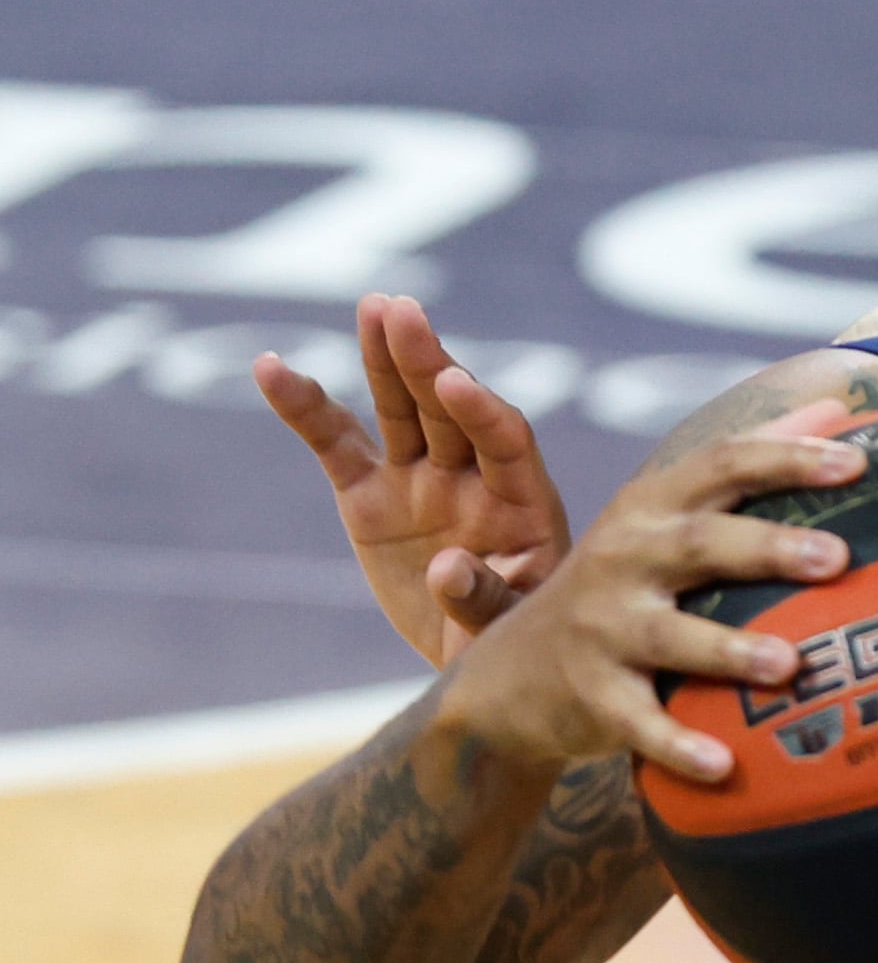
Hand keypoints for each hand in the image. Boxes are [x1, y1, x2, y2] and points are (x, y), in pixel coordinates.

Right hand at [258, 295, 576, 664]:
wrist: (475, 655)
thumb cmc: (510, 640)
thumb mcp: (508, 629)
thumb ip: (484, 600)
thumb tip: (448, 570)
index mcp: (523, 501)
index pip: (505, 441)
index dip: (481, 411)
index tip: (454, 383)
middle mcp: (472, 476)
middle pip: (449, 410)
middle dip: (427, 362)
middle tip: (402, 312)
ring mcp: (420, 478)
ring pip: (400, 409)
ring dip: (386, 359)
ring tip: (373, 307)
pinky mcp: (370, 494)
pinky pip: (334, 442)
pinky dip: (305, 407)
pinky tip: (270, 368)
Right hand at [434, 401, 862, 781]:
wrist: (512, 676)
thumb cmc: (625, 586)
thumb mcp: (666, 519)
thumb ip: (747, 464)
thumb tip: (839, 404)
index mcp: (652, 507)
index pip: (722, 465)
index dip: (786, 458)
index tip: (858, 462)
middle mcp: (624, 557)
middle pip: (701, 543)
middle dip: (768, 547)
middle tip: (838, 558)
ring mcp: (603, 628)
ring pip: (670, 635)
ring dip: (729, 648)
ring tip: (790, 664)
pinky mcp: (592, 695)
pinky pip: (640, 721)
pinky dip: (679, 745)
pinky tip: (726, 767)